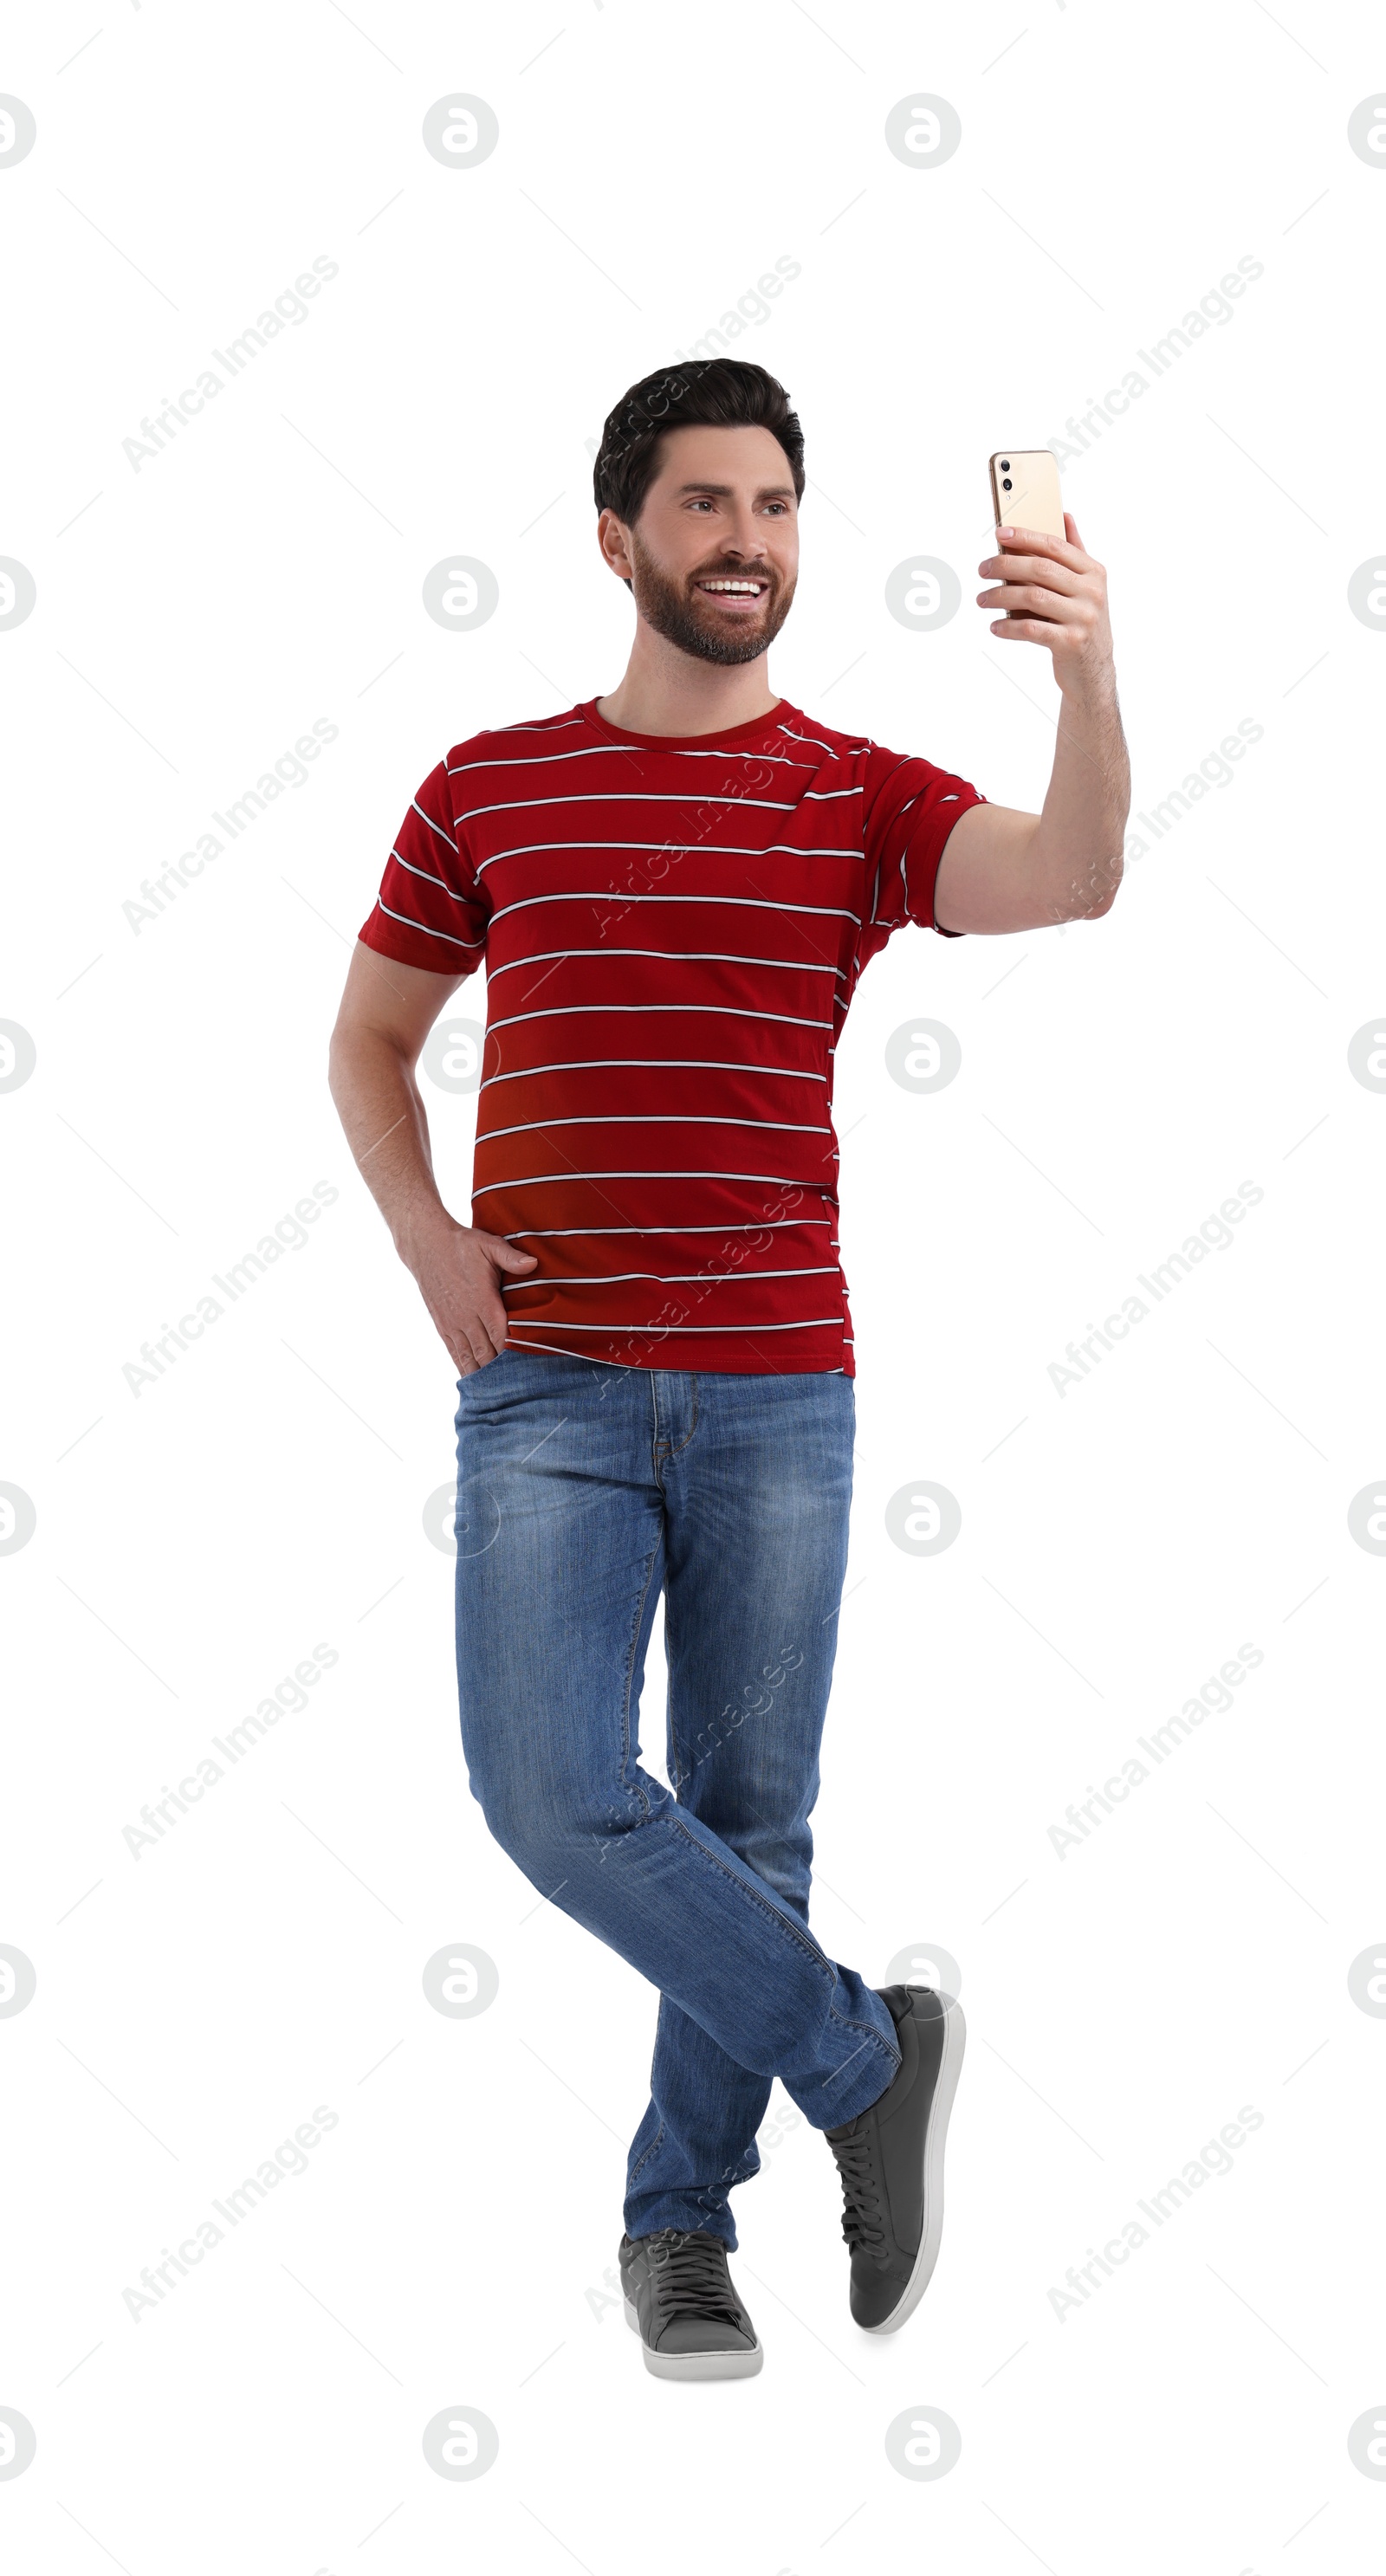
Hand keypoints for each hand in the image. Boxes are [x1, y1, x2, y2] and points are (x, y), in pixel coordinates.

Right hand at [401, 1214, 537, 1374]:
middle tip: (518, 1388)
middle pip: (487, 1352)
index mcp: (483, 1300)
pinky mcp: (442, 1325)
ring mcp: (453, 1323)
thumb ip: (511, 1258)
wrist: (426, 1246)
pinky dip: (464, 1367)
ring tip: (496, 1393)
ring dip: (483, 1375)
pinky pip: (454, 1352)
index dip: (513, 1354)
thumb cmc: (462, 1245)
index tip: (527, 1369)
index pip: (501, 1335)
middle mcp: (467, 1316)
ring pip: (469, 1356)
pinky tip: (472, 1380)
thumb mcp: (489, 1245)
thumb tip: (533, 1263)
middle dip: (501, 1371)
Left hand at [976, 513, 1113, 695]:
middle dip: (1006, 565)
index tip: (1000, 534)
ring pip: (1033, 597)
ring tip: (982, 600)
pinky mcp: (1071, 642)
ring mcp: (1083, 617)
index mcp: (1093, 571)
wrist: (1094, 670)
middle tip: (983, 569)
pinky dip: (1009, 627)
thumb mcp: (1086, 586)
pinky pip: (1032, 629)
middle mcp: (1091, 592)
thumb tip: (1065, 516)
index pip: (1054, 546)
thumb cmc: (1082, 622)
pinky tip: (995, 627)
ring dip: (1001, 597)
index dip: (1026, 537)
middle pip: (1040, 569)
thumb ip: (1075, 552)